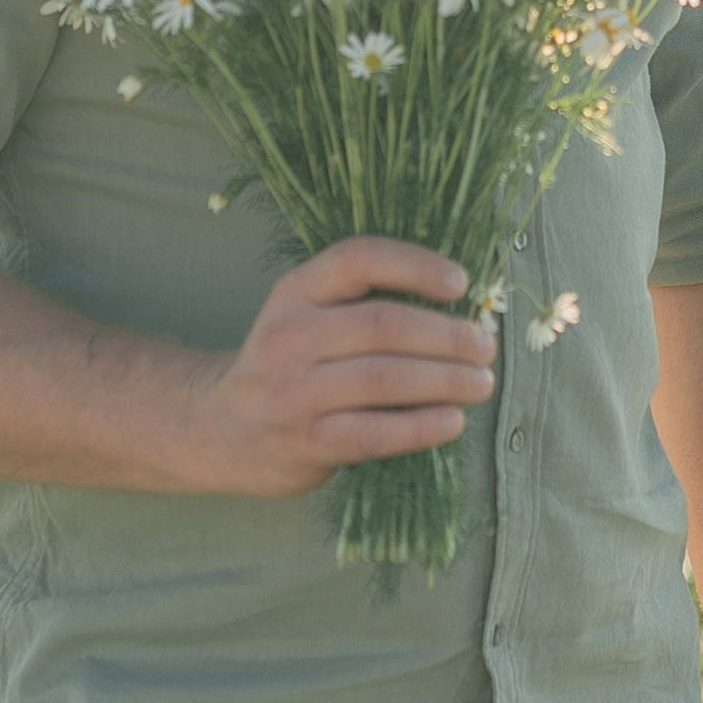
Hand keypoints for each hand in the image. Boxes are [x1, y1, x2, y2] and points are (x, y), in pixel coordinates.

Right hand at [185, 238, 497, 497]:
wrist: (217, 429)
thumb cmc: (287, 365)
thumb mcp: (305, 317)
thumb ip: (361, 306)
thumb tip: (460, 309)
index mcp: (295, 292)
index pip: (357, 259)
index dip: (414, 265)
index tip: (460, 283)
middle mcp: (290, 336)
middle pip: (383, 325)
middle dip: (447, 335)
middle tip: (485, 346)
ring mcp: (294, 392)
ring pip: (384, 380)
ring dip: (445, 381)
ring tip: (481, 383)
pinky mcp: (305, 442)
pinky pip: (374, 434)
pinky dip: (421, 427)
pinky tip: (452, 421)